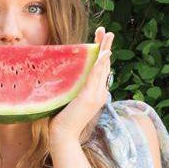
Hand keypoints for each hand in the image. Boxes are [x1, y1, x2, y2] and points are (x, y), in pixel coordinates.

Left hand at [48, 27, 113, 142]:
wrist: (62, 136)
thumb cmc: (61, 119)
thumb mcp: (67, 98)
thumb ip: (69, 86)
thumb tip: (62, 73)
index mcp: (95, 93)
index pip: (100, 69)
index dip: (102, 54)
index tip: (100, 40)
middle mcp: (99, 92)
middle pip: (105, 65)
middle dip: (106, 46)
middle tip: (107, 31)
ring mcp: (96, 95)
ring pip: (103, 67)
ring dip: (105, 49)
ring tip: (108, 35)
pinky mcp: (89, 97)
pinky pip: (96, 76)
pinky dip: (101, 63)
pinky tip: (104, 53)